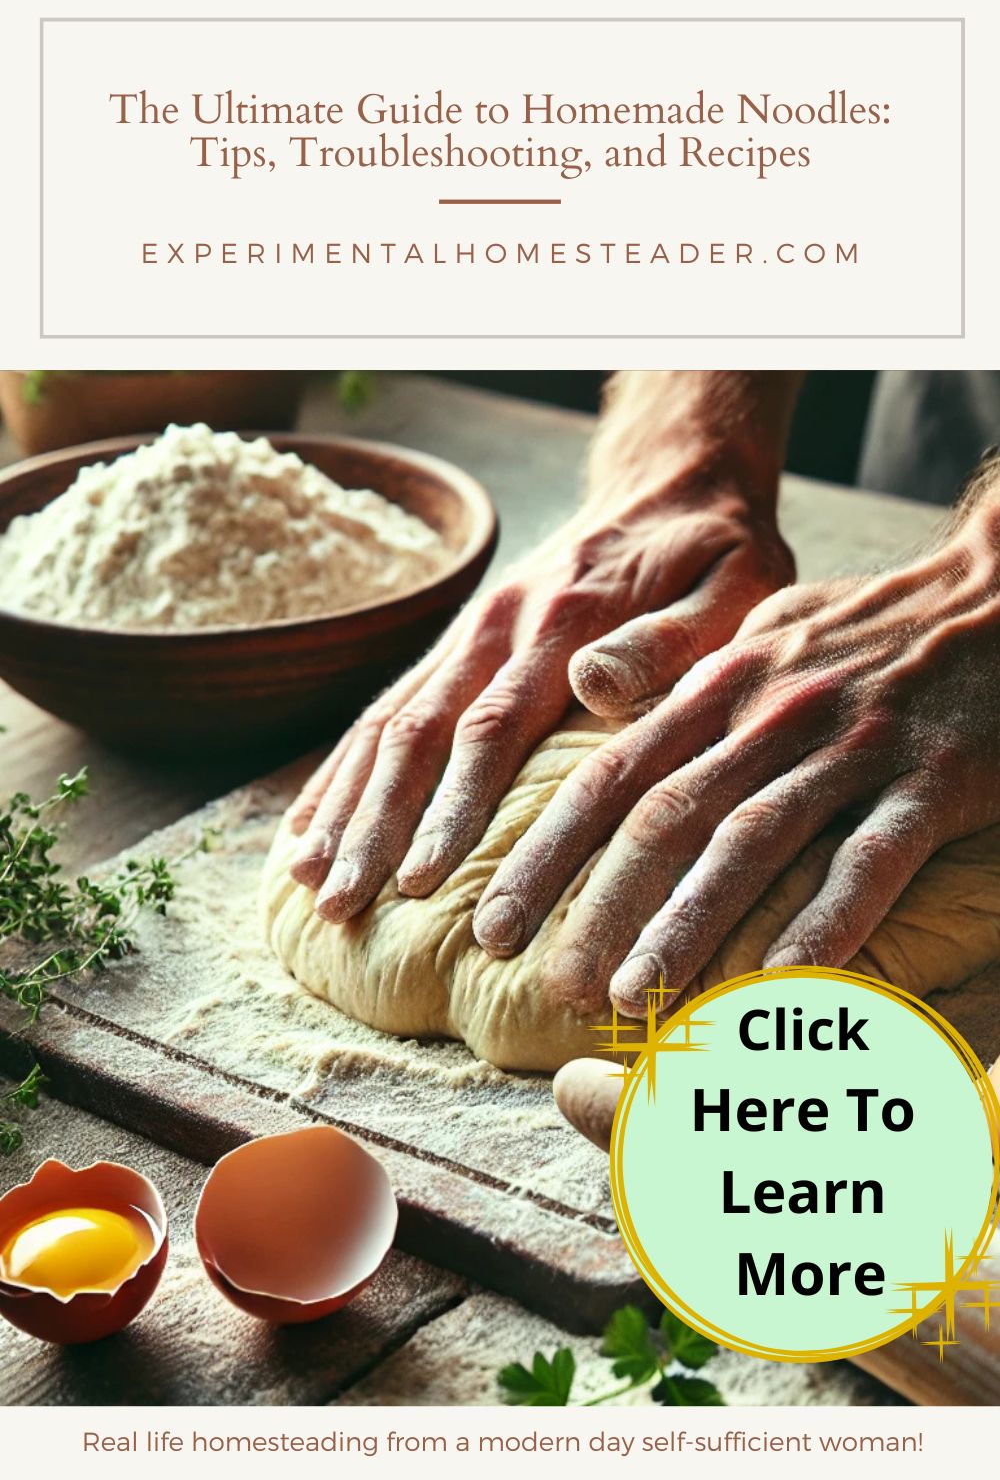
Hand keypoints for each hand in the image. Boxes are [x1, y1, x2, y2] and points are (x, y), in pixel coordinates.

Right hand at [289, 465, 792, 919]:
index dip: (452, 808)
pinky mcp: (457, 645)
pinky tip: (309, 827)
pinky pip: (385, 709)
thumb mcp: (731, 586)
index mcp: (566, 622)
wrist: (670, 485)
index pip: (493, 728)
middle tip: (341, 906)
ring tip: (306, 881)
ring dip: (344, 804)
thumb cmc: (715, 555)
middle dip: (374, 825)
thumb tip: (591, 687)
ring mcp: (469, 633)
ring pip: (386, 723)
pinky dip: (342, 771)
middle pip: (418, 733)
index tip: (420, 881)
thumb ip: (668, 640)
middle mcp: (500, 625)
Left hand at [472, 478, 999, 1016]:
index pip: (611, 777)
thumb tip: (588, 693)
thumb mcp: (760, 632)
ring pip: (752, 841)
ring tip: (634, 998)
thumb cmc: (868, 628)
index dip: (546, 853)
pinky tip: (781, 984)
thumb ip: (678, 674)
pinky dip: (824, 921)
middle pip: (666, 817)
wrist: (995, 590)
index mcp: (723, 687)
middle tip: (548, 986)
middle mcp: (772, 715)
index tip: (491, 924)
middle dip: (598, 905)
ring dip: (687, 924)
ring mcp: (852, 747)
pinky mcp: (932, 779)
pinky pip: (870, 858)